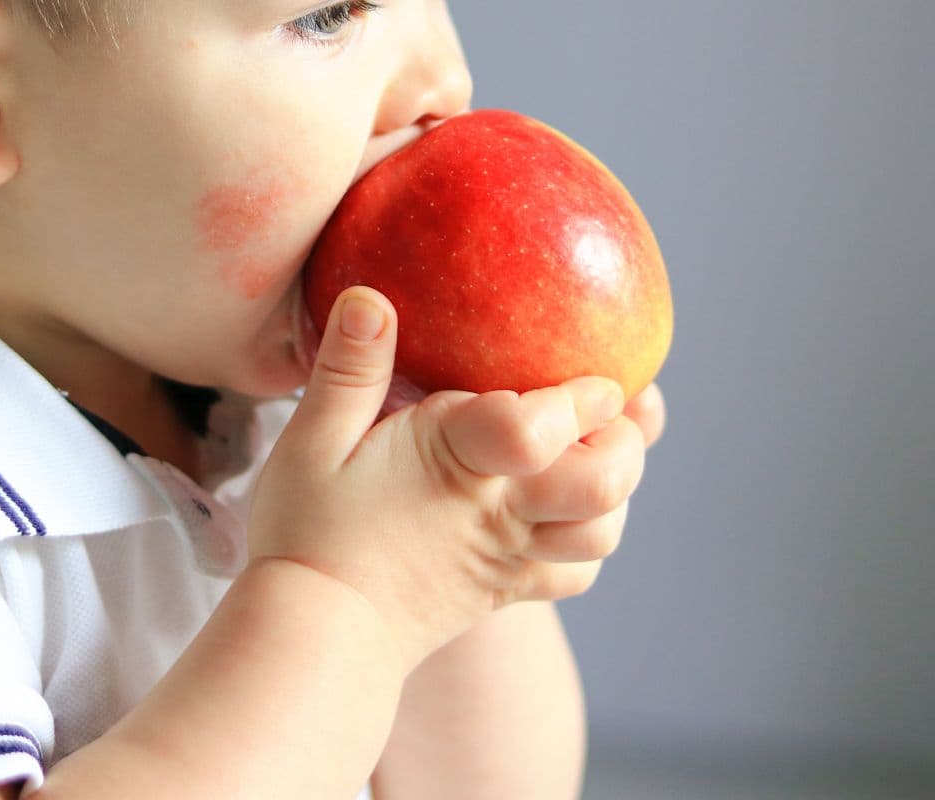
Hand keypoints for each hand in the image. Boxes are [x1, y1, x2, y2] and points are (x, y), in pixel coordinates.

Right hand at [246, 286, 646, 671]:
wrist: (313, 637)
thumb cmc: (308, 532)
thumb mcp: (312, 440)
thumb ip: (349, 368)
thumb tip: (371, 297)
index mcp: (457, 461)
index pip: (540, 428)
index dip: (583, 397)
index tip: (598, 375)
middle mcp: (499, 508)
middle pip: (604, 484)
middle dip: (626, 440)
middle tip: (611, 406)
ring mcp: (509, 554)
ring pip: (601, 532)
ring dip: (615, 490)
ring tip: (594, 449)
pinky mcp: (506, 588)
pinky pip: (574, 572)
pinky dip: (585, 540)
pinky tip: (563, 510)